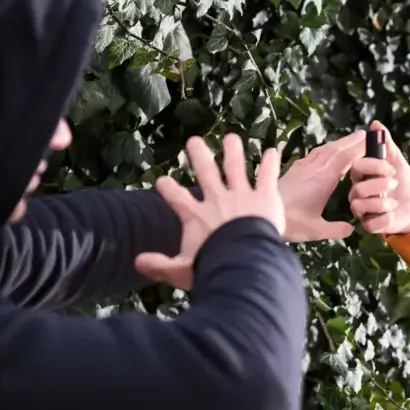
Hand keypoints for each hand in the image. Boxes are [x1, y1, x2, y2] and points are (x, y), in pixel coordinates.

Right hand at [135, 134, 283, 289]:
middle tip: (193, 140)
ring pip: (236, 167)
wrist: (244, 263)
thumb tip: (137, 262)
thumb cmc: (212, 268)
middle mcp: (217, 200)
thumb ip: (161, 265)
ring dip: (233, 151)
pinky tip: (272, 151)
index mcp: (196, 217)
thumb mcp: (181, 271)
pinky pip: (267, 176)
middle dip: (199, 156)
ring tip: (231, 137)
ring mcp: (242, 196)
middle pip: (206, 173)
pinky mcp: (265, 198)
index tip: (161, 180)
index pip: (177, 198)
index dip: (168, 189)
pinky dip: (270, 164)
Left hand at [278, 130, 366, 241]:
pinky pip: (312, 155)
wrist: (257, 216)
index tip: (369, 141)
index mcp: (323, 180)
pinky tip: (323, 152)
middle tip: (365, 134)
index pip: (345, 159)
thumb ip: (335, 229)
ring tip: (349, 140)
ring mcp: (301, 168)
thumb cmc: (289, 223)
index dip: (358, 148)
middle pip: (335, 149)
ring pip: (323, 150)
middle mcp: (313, 170)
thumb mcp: (315, 230)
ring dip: (337, 143)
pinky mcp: (292, 171)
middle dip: (351, 141)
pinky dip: (323, 149)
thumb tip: (350, 229)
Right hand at [348, 122, 409, 234]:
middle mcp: (357, 193)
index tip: (391, 168)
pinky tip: (392, 214)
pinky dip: (384, 219)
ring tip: (394, 202)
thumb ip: (387, 145)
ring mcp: (361, 210)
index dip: (373, 166)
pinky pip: (369, 224)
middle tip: (394, 183)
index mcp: (361, 176)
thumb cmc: (401, 183)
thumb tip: (376, 124)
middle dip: (379, 185)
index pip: (357, 167)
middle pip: (357, 189)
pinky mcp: (368, 225)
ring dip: (381, 203)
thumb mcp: (397, 162)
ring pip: (359, 207)